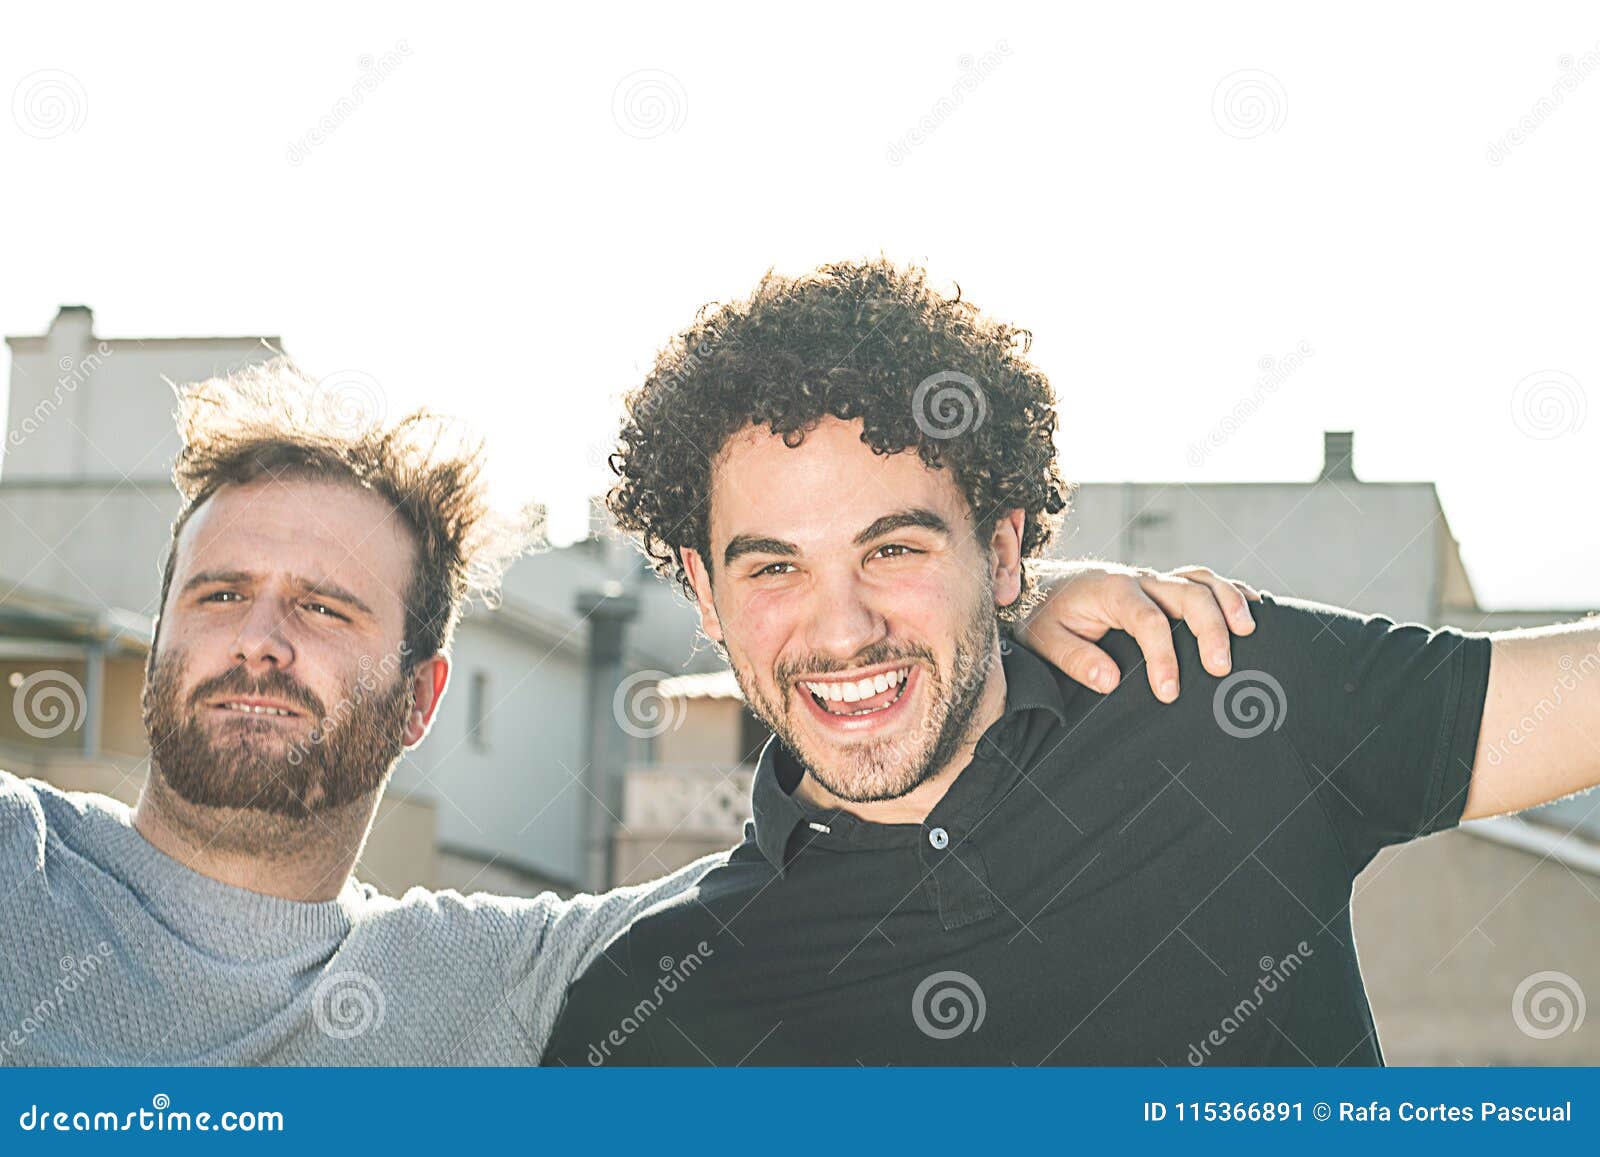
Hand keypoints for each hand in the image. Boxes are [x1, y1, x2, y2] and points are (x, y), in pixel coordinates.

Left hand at [1016, 562, 1261, 702]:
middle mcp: (1139, 580)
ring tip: (1249, 633)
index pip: (1148, 621)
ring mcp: (1155, 580)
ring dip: (1230, 603)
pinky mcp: (1164, 585)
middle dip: (1210, 629)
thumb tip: (1111, 680)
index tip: (1169, 693)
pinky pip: (1204, 581)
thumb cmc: (1044, 617)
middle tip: (1220, 669)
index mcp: (1112, 591)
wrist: (1040, 587)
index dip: (1164, 657)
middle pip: (1188, 594)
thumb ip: (1075, 659)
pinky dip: (1232, 592)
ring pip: (1202, 581)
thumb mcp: (1045, 640)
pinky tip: (1255, 610)